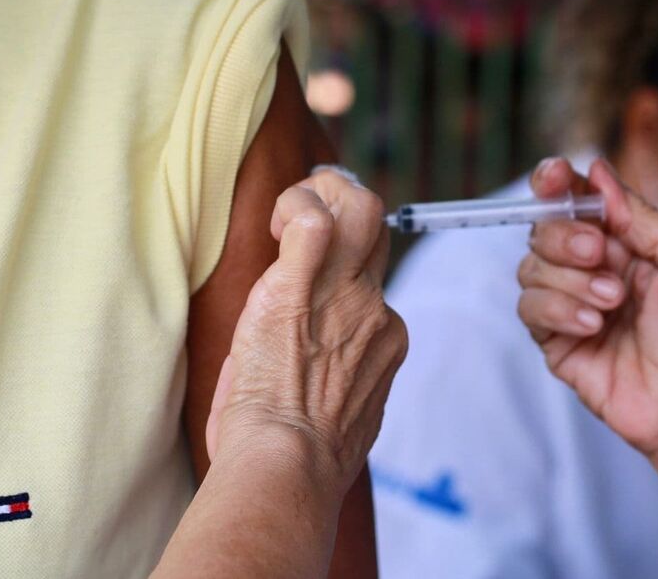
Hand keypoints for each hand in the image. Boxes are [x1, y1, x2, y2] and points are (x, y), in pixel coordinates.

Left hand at [205, 167, 407, 502]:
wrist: (286, 464)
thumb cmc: (297, 458)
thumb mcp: (338, 413)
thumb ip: (334, 376)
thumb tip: (309, 368)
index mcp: (383, 339)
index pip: (369, 277)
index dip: (335, 266)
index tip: (303, 276)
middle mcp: (373, 309)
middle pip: (376, 228)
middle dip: (342, 203)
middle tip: (301, 212)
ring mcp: (346, 294)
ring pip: (360, 209)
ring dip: (322, 193)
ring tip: (288, 209)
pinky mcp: (299, 285)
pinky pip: (310, 219)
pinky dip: (293, 206)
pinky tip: (274, 224)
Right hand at [517, 157, 657, 461]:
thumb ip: (641, 214)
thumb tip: (598, 172)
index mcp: (623, 241)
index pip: (576, 200)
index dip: (557, 182)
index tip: (555, 177)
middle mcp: (590, 267)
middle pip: (544, 228)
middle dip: (566, 237)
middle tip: (598, 255)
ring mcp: (569, 302)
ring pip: (530, 267)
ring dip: (571, 281)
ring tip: (612, 304)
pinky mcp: (553, 339)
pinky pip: (529, 307)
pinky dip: (559, 310)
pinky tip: (593, 327)